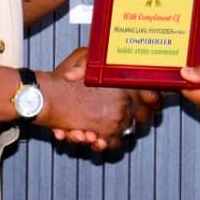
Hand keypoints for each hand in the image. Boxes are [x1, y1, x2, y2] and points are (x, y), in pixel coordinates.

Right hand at [39, 47, 159, 149]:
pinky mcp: (103, 133)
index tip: (152, 102)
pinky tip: (100, 136)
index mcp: (123, 81)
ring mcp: (116, 118)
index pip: (154, 93)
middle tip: (131, 114)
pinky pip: (115, 143)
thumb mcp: (82, 57)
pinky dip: (109, 142)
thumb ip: (98, 60)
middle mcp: (124, 100)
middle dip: (140, 117)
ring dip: (122, 129)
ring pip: (130, 130)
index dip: (154, 99)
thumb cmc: (62, 77)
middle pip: (146, 115)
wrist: (45, 97)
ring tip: (110, 125)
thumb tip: (112, 62)